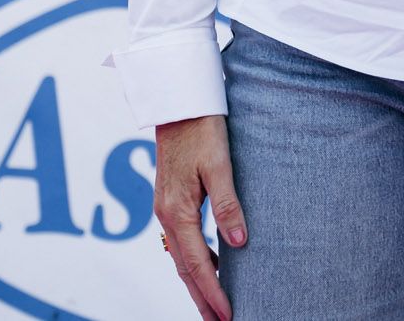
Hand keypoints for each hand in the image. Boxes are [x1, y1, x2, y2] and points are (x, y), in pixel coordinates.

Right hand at [153, 114, 244, 320]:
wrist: (178, 103)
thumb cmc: (202, 129)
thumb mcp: (219, 165)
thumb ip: (228, 204)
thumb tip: (238, 244)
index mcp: (177, 211)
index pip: (197, 264)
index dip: (213, 292)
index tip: (228, 315)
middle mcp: (166, 215)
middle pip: (184, 269)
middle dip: (201, 298)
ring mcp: (165, 209)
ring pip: (181, 257)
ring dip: (196, 282)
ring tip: (215, 304)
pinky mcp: (170, 201)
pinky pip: (181, 241)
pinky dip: (193, 260)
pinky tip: (210, 265)